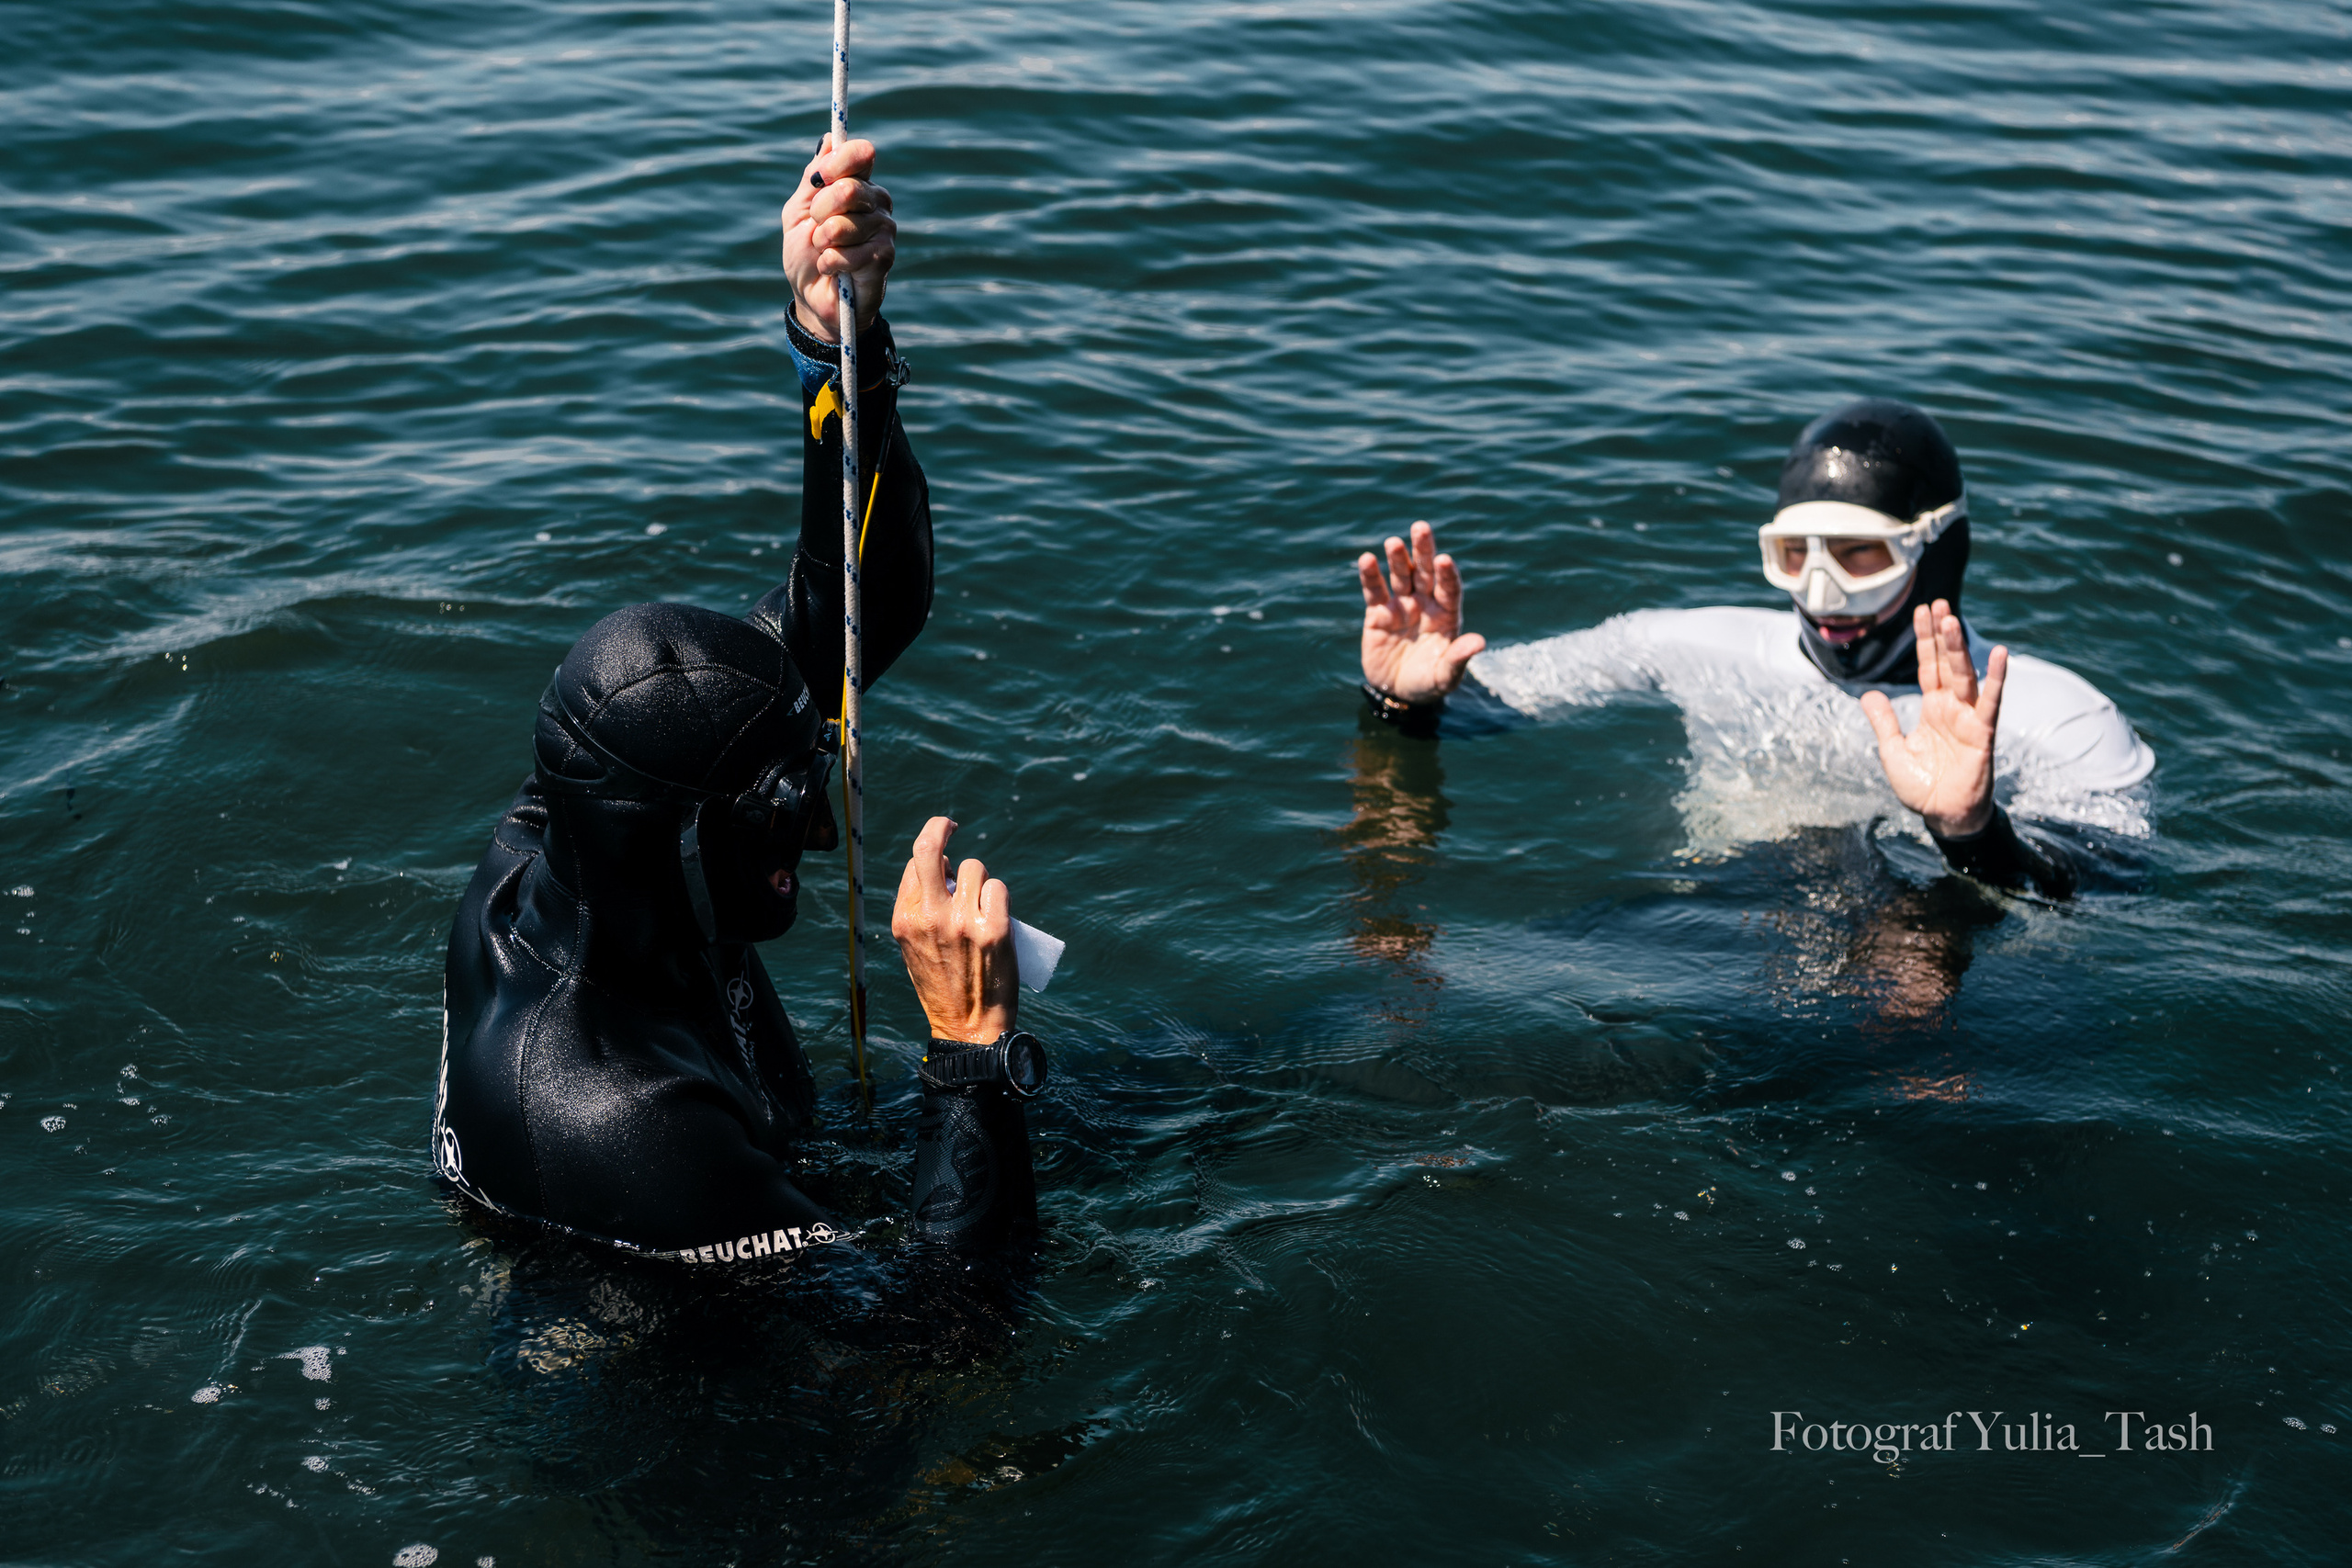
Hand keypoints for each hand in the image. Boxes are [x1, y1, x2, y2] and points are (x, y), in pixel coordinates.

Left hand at [781, 133, 895, 341]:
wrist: (812, 297)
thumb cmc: (805, 254)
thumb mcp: (798, 211)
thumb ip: (813, 178)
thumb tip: (830, 139)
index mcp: (857, 183)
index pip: (861, 154)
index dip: (838, 162)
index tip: (820, 180)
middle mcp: (876, 202)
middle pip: (850, 189)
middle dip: (820, 211)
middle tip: (816, 228)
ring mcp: (884, 229)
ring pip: (845, 224)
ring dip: (823, 242)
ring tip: (824, 252)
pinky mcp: (885, 257)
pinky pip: (850, 252)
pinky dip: (830, 263)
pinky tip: (832, 269)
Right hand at [890, 816, 1017, 1042]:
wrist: (967, 1028)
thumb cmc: (943, 987)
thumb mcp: (914, 948)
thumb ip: (920, 909)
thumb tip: (940, 868)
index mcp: (905, 920)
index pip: (913, 866)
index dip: (930, 856)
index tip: (941, 855)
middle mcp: (930, 916)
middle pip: (928, 848)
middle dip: (939, 827)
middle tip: (950, 824)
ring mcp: (963, 920)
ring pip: (974, 868)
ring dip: (979, 880)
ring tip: (981, 907)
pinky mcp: (995, 928)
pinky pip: (998, 888)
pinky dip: (998, 896)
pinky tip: (996, 915)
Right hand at [1356, 520, 1485, 702]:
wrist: (1398, 694)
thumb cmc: (1429, 684)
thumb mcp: (1446, 676)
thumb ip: (1459, 658)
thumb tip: (1479, 642)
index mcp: (1446, 614)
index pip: (1449, 588)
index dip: (1447, 574)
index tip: (1444, 559)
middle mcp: (1425, 604)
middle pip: (1426, 572)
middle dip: (1423, 551)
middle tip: (1421, 527)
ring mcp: (1401, 605)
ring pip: (1401, 576)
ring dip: (1398, 558)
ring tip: (1393, 542)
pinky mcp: (1378, 613)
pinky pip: (1374, 591)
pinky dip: (1370, 575)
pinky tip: (1367, 559)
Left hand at [1860, 599, 2007, 837]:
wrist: (1942, 815)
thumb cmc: (1922, 785)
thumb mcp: (1892, 750)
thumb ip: (1883, 721)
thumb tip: (1868, 693)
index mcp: (1932, 707)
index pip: (1928, 666)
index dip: (1925, 640)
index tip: (1921, 610)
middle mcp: (1952, 707)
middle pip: (1947, 663)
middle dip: (1942, 634)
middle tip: (1937, 603)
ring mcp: (1968, 717)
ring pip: (1964, 675)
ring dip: (1959, 648)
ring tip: (1952, 619)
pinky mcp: (1982, 733)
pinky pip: (1990, 702)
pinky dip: (1996, 679)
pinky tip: (2001, 654)